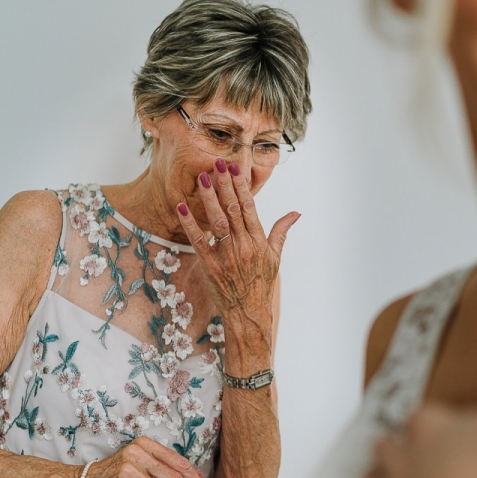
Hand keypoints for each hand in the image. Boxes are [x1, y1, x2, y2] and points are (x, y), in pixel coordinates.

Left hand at [176, 159, 298, 369]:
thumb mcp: (275, 259)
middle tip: (217, 163)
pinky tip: (181, 207)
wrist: (249, 315)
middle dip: (224, 185)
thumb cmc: (262, 286)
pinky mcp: (211, 266)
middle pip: (233, 209)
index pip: (250, 208)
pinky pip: (198, 241)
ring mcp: (227, 257)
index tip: (235, 169)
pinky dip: (190, 224)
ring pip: (217, 221)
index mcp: (260, 242)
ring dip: (208, 198)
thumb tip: (295, 213)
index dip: (242, 186)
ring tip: (201, 177)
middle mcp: (245, 247)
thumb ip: (281, 232)